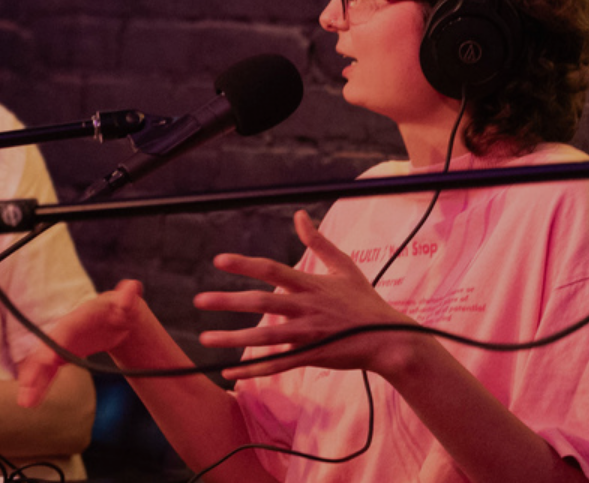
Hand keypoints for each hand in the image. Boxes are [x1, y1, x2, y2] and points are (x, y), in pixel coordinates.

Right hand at [16, 280, 143, 407]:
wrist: (120, 319)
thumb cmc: (124, 310)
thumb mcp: (129, 304)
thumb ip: (128, 298)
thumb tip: (132, 288)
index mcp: (82, 316)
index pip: (66, 329)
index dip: (55, 344)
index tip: (46, 360)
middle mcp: (67, 329)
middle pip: (49, 347)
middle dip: (37, 366)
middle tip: (26, 385)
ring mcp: (63, 342)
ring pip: (44, 361)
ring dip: (33, 380)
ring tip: (25, 401)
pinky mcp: (62, 355)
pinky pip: (48, 370)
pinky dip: (40, 383)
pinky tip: (31, 399)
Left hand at [193, 211, 423, 381]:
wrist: (389, 339)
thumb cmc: (365, 302)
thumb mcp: (345, 267)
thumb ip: (319, 242)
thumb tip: (300, 215)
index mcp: (311, 285)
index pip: (272, 270)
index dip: (245, 265)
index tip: (218, 260)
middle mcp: (306, 308)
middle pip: (262, 303)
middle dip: (228, 302)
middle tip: (199, 301)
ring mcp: (309, 334)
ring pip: (265, 336)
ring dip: (233, 339)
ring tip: (206, 338)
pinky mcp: (312, 356)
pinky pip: (278, 364)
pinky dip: (253, 369)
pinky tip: (229, 372)